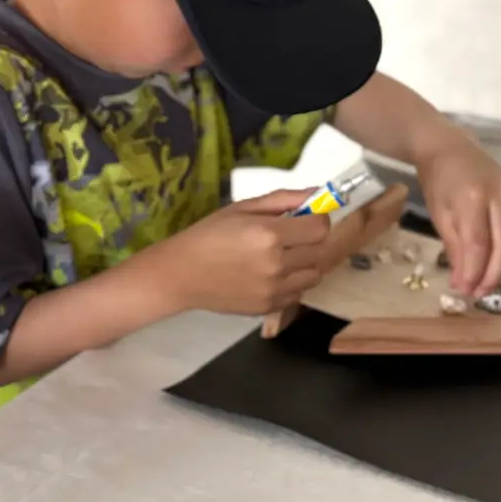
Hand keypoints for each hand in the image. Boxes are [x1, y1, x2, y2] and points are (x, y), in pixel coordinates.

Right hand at [158, 189, 331, 314]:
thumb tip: (319, 194)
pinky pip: (298, 293)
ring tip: (282, 258)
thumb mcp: (242, 208)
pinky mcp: (268, 307)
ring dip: (305, 264)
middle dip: (309, 240)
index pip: (320, 227)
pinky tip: (271, 276)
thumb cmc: (208, 235)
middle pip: (320, 251)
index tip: (304, 218)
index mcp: (268, 234)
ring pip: (314, 275)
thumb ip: (284, 200)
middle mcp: (276, 263)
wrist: (180, 274)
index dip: (316, 219)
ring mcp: (273, 289)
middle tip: (289, 237)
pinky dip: (291, 283)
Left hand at [417, 139, 500, 297]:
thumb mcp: (439, 214)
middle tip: (477, 293)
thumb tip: (462, 280)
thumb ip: (454, 246)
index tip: (463, 290)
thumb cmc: (439, 182)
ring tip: (490, 284)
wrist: (451, 149)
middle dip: (491, 276)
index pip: (478, 245)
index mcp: (473, 199)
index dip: (473, 272)